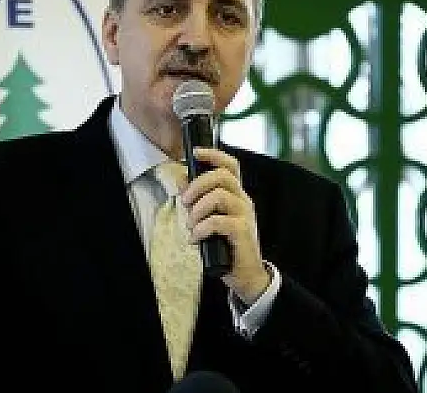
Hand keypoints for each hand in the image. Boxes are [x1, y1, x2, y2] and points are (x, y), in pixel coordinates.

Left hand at [181, 148, 269, 303]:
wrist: (246, 273)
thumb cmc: (227, 244)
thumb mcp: (211, 218)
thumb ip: (198, 200)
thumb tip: (181, 180)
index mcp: (236, 194)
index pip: (230, 166)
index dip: (213, 155)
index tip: (195, 153)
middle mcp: (243, 201)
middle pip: (222, 176)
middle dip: (197, 185)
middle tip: (185, 201)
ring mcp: (245, 215)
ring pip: (219, 196)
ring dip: (198, 209)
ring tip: (192, 225)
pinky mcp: (242, 231)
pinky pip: (218, 221)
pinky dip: (201, 229)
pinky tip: (196, 238)